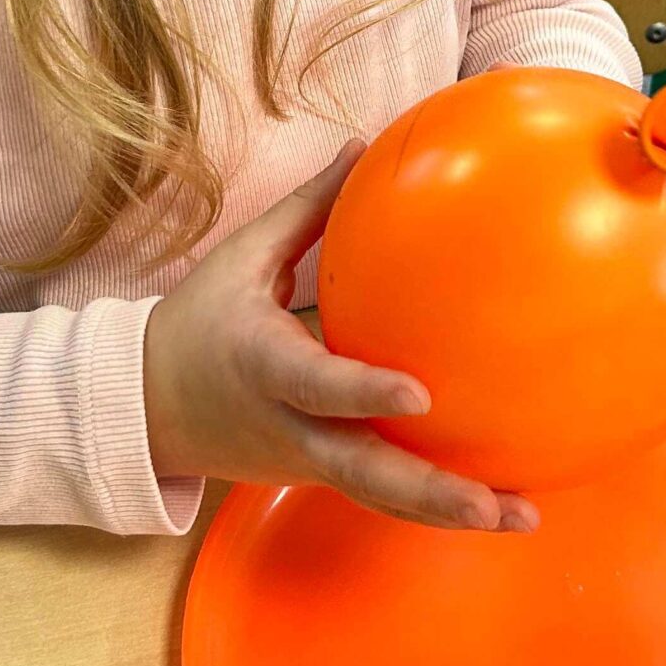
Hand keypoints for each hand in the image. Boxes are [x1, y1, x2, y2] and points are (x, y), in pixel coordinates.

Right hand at [144, 146, 538, 533]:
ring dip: (446, 513)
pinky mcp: (319, 475)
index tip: (421, 393)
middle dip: (430, 493)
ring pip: (378, 495)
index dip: (365, 392)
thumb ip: (306, 209)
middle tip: (493, 505)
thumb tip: (363, 146)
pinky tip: (496, 507)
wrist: (144, 407)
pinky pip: (378, 492)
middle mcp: (289, 426)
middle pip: (363, 471)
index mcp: (264, 366)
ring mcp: (305, 460)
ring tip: (520, 519)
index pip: (318, 385)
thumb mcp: (240, 257)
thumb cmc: (196, 321)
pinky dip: (431, 507)